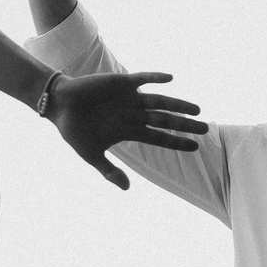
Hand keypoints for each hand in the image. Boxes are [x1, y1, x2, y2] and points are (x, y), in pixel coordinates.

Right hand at [47, 71, 207, 186]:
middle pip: (165, 119)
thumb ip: (109, 171)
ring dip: (178, 103)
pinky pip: (142, 79)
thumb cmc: (74, 131)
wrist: (59, 106)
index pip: (159, 137)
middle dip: (185, 124)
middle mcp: (134, 114)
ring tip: (196, 109)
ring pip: (160, 101)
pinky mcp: (121, 82)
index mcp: (129, 131)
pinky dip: (155, 77)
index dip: (177, 142)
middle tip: (206, 128)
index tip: (195, 147)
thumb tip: (128, 189)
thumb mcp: (91, 155)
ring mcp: (129, 98)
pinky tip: (170, 79)